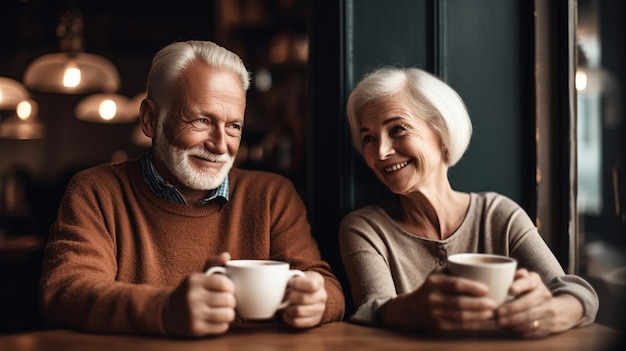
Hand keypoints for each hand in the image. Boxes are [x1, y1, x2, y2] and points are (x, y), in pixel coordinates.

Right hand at [162, 252, 235, 336]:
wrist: (168, 312)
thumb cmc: (190, 291)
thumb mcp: (198, 276)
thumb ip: (214, 263)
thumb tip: (227, 255)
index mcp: (194, 280)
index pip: (224, 283)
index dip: (231, 287)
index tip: (228, 289)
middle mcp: (192, 297)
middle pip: (229, 300)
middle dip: (231, 301)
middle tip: (226, 301)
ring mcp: (193, 314)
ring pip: (228, 315)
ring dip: (229, 313)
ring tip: (223, 310)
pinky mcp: (195, 329)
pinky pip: (222, 327)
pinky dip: (223, 324)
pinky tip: (215, 320)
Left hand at [281, 271, 327, 327]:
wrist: (311, 294)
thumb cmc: (300, 284)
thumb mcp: (298, 276)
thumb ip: (290, 277)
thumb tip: (278, 284)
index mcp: (318, 281)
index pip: (311, 285)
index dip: (297, 284)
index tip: (290, 283)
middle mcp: (322, 296)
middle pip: (303, 299)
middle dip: (290, 297)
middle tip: (287, 295)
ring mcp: (320, 309)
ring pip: (299, 311)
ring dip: (288, 308)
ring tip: (286, 305)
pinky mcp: (314, 320)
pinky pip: (297, 322)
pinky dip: (288, 318)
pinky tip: (286, 313)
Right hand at [380, 268, 495, 329]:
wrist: (410, 308)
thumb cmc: (431, 287)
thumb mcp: (437, 274)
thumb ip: (454, 271)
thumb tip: (482, 268)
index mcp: (434, 282)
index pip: (456, 284)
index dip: (472, 288)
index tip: (487, 289)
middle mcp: (432, 298)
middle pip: (460, 303)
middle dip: (480, 305)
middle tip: (493, 303)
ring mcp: (435, 314)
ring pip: (461, 317)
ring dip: (479, 316)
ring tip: (490, 312)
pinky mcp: (439, 326)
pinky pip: (459, 326)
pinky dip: (473, 324)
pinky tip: (481, 320)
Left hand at [496, 268, 582, 337]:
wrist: (561, 310)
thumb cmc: (533, 292)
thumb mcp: (527, 281)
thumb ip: (518, 277)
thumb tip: (518, 274)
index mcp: (537, 282)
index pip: (530, 282)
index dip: (520, 285)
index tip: (510, 290)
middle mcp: (545, 296)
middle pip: (528, 303)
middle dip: (512, 308)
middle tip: (498, 312)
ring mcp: (549, 313)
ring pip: (530, 318)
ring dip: (513, 321)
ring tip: (499, 322)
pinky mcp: (547, 327)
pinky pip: (532, 330)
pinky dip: (518, 330)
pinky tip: (508, 328)